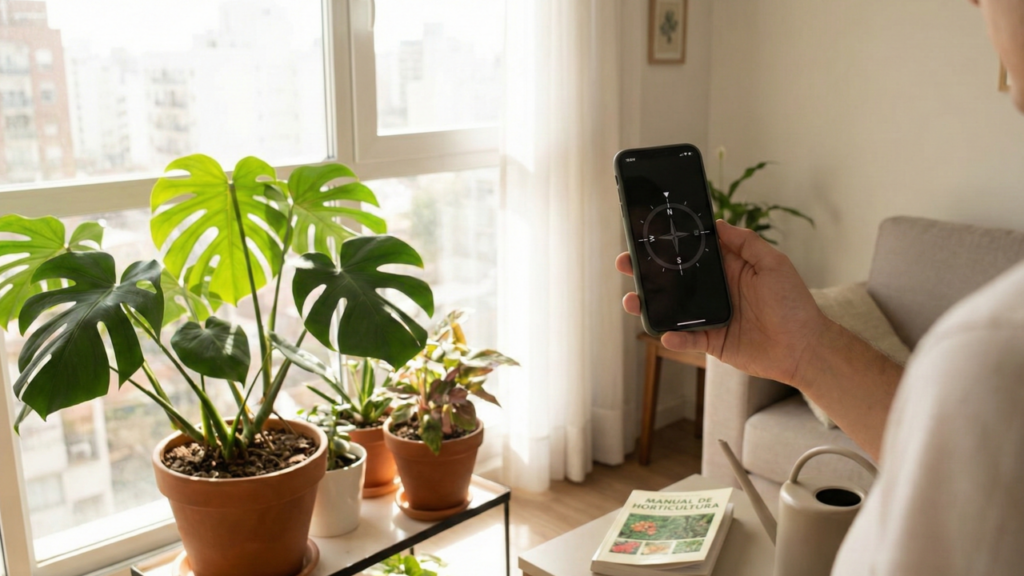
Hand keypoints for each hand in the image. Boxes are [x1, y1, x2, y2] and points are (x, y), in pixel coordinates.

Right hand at [617, 220, 828, 386]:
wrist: (804, 347)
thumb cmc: (794, 304)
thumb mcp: (774, 264)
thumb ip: (746, 243)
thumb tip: (718, 223)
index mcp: (727, 269)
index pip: (691, 252)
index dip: (669, 244)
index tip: (646, 234)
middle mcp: (714, 291)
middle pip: (673, 279)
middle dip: (646, 272)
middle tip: (626, 263)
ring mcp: (710, 316)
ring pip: (671, 309)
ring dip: (649, 305)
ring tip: (633, 300)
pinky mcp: (711, 341)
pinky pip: (686, 338)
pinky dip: (674, 337)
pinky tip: (666, 333)